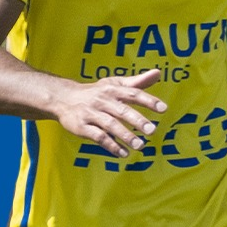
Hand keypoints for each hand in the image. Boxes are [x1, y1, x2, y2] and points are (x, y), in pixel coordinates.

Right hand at [51, 70, 166, 156]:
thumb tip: (158, 73)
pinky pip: (98, 137)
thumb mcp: (114, 84)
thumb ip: (137, 82)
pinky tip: (123, 153)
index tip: (163, 109)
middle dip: (137, 120)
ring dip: (126, 136)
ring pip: (110, 125)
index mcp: (112, 90)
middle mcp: (102, 101)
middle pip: (122, 110)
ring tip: (140, 145)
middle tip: (152, 131)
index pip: (133, 93)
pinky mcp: (82, 127)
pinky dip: (111, 146)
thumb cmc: (96, 92)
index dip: (148, 100)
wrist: (63, 98)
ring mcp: (91, 114)